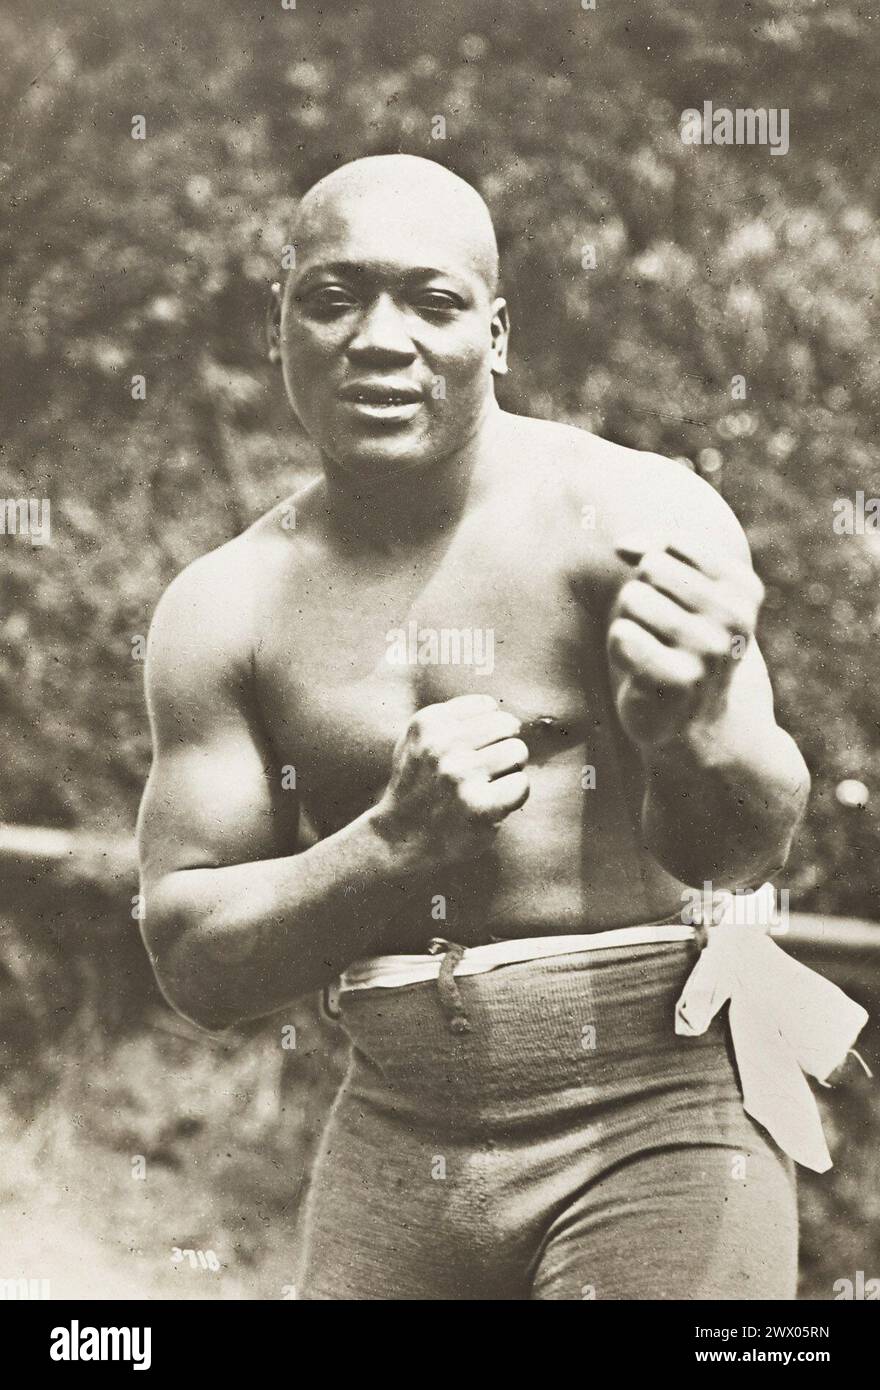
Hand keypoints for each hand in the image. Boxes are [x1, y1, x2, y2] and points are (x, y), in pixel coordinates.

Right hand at [371, 694, 529, 865]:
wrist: (400, 838)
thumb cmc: (418, 787)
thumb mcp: (418, 740)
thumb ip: (449, 718)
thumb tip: (495, 707)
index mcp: (428, 723)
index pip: (489, 706)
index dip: (487, 729)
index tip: (471, 750)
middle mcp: (442, 745)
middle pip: (507, 725)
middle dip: (502, 746)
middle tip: (483, 771)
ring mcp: (460, 775)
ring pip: (518, 752)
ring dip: (509, 771)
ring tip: (485, 787)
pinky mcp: (479, 806)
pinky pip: (521, 784)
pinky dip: (513, 797)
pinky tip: (492, 805)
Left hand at [608, 538, 764, 749]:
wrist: (695, 724)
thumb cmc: (680, 644)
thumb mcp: (681, 590)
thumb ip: (655, 550)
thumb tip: (623, 545)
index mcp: (743, 588)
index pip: (674, 542)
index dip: (654, 565)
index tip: (671, 601)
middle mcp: (734, 617)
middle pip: (651, 567)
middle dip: (641, 596)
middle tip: (660, 632)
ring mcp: (709, 650)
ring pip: (633, 598)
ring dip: (629, 623)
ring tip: (652, 651)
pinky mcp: (679, 679)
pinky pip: (622, 635)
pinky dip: (620, 650)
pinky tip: (642, 672)